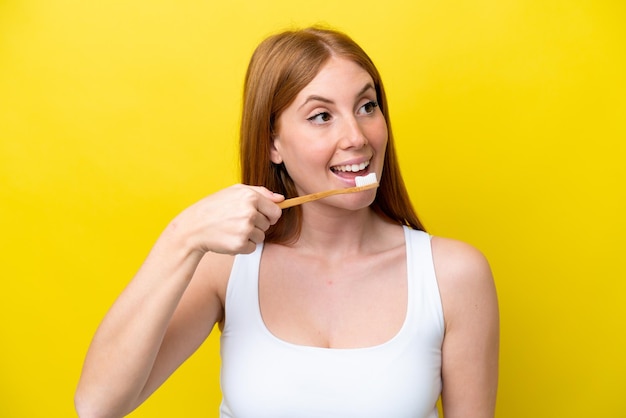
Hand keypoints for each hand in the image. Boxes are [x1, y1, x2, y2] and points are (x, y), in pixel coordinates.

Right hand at [168, 184, 283, 254]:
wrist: (193, 227)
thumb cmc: (215, 207)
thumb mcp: (235, 191)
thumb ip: (260, 192)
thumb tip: (281, 199)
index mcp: (250, 197)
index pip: (276, 211)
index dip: (271, 215)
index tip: (263, 217)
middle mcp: (249, 212)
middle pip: (268, 225)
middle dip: (256, 225)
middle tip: (237, 221)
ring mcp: (245, 229)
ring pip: (261, 237)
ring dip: (250, 236)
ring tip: (232, 229)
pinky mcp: (240, 244)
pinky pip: (252, 248)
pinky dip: (243, 246)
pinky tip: (230, 238)